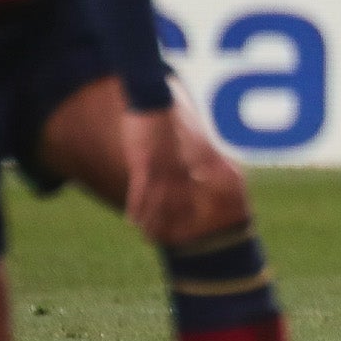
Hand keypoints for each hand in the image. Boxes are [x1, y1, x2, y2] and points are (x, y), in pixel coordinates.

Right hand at [122, 105, 218, 244]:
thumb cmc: (168, 117)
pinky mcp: (143, 162)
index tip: (194, 229)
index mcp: (190, 162)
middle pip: (179, 203)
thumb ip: (198, 152)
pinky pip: (140, 190)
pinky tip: (133, 221)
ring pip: (159, 202)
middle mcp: (179, 168)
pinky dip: (137, 207)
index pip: (196, 193)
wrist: (153, 99)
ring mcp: (161, 167)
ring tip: (149, 237)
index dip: (193, 212)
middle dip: (173, 223)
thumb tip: (208, 164)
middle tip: (168, 241)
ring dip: (154, 221)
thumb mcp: (189, 135)